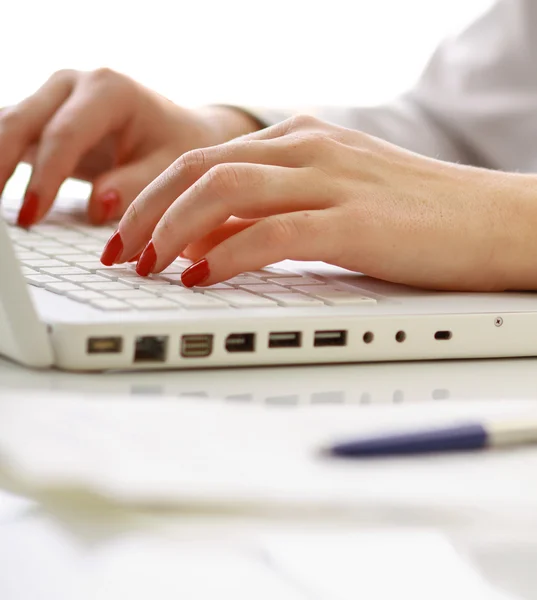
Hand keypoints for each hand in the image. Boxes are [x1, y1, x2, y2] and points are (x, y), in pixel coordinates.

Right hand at [0, 68, 257, 226]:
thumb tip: (96, 207)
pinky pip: (12, 135)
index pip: (65, 133)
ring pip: (7, 124)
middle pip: (21, 121)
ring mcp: (53, 97)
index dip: (45, 177)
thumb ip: (135, 186)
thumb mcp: (170, 167)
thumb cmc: (177, 146)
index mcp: (108, 90)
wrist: (179, 130)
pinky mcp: (44, 116)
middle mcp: (73, 85)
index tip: (32, 216)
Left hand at [109, 115, 533, 291]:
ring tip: (148, 265)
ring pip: (224, 191)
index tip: (130, 231)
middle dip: (147, 210)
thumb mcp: (331, 203)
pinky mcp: (354, 222)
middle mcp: (310, 150)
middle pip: (199, 168)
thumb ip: (272, 216)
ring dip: (172, 229)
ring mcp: (331, 181)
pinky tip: (201, 277)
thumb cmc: (415, 218)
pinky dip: (227, 256)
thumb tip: (211, 242)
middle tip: (120, 251)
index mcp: (303, 141)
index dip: (156, 194)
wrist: (493, 220)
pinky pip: (271, 233)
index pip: (206, 157)